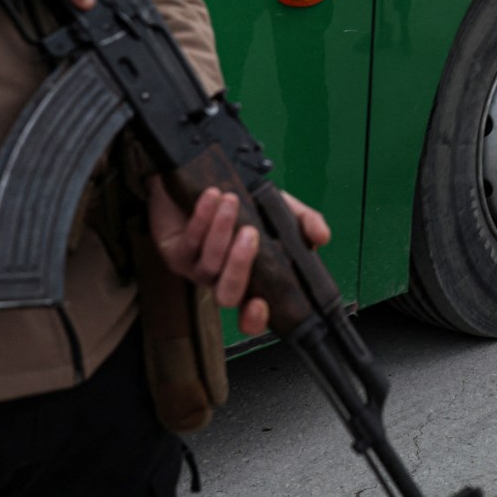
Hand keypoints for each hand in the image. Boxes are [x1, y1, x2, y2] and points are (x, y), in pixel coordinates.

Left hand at [148, 182, 330, 337]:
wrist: (197, 177)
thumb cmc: (241, 201)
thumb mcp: (279, 208)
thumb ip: (304, 222)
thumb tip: (321, 238)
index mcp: (250, 278)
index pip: (251, 314)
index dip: (254, 318)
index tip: (260, 304)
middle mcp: (222, 279)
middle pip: (228, 294)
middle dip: (240, 265)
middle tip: (250, 232)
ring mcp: (196, 268)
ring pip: (209, 265)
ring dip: (221, 230)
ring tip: (231, 200)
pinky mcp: (174, 253)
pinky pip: (189, 243)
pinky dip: (202, 218)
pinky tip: (211, 197)